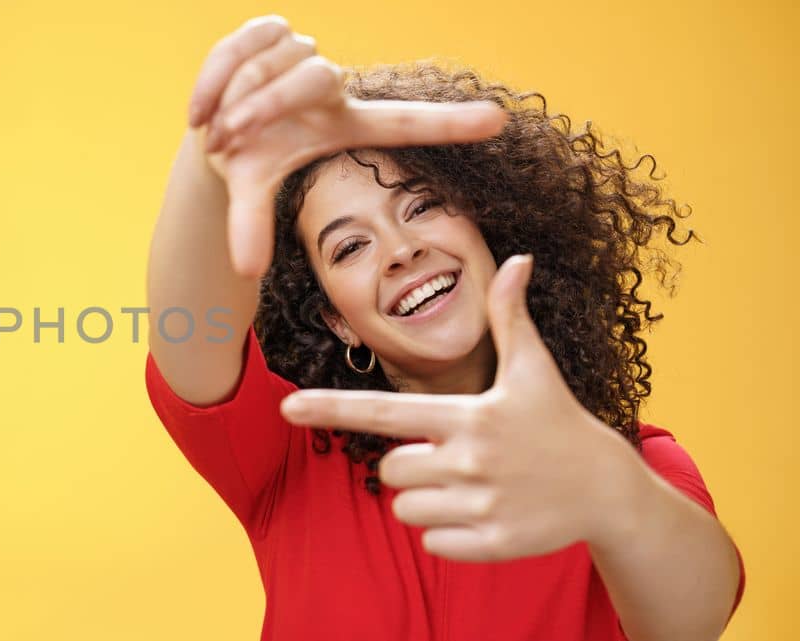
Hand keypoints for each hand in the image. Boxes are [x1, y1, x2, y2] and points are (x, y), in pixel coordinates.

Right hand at [186, 15, 509, 276]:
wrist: (214, 122)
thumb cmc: (250, 157)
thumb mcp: (251, 191)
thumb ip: (251, 226)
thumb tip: (245, 271)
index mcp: (344, 121)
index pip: (404, 121)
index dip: (449, 123)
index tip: (500, 121)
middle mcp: (330, 82)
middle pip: (313, 79)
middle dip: (263, 108)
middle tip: (231, 138)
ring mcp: (300, 51)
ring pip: (270, 65)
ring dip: (234, 100)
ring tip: (216, 129)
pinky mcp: (267, 29)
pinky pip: (243, 45)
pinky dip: (215, 79)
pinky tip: (200, 110)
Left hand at [278, 256, 648, 560]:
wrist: (610, 489)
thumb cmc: (559, 423)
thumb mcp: (535, 370)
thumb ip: (512, 317)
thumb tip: (518, 259)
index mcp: (468, 416)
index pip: (384, 412)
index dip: (332, 409)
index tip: (287, 406)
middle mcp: (470, 460)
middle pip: (389, 470)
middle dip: (409, 466)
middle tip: (455, 459)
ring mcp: (480, 505)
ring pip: (405, 509)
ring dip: (427, 501)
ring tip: (472, 487)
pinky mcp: (491, 543)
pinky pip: (431, 543)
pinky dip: (448, 534)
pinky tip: (485, 515)